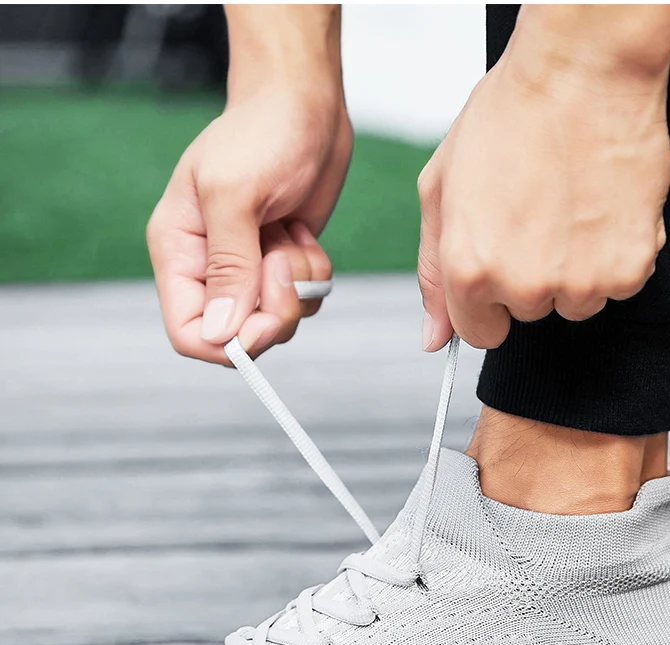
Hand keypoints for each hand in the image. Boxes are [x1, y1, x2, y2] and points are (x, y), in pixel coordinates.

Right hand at [147, 80, 349, 364]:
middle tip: (284, 260)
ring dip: (298, 286)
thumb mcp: (235, 194)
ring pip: (278, 323)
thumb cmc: (261, 131)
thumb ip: (228, 266)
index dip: (228, 342)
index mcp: (180, 253)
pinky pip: (304, 302)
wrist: (302, 102)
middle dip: (274, 308)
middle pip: (241, 336)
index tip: (262, 318)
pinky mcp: (283, 266)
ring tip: (290, 235)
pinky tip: (301, 234)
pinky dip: (314, 275)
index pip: (188, 333)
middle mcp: (210, 269)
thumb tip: (222, 333)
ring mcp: (249, 270)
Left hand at [418, 6, 669, 350]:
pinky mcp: (630, 267)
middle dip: (531, 275)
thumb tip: (434, 339)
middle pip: (529, 314)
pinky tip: (602, 206)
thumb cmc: (512, 115)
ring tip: (571, 206)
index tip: (502, 261)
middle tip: (538, 212)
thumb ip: (433, 273)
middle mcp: (525, 287)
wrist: (584, 70)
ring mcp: (581, 281)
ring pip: (576, 303)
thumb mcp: (441, 189)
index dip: (489, 299)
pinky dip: (615, 254)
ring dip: (576, 269)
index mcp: (470, 272)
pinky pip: (619, 285)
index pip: (480, 334)